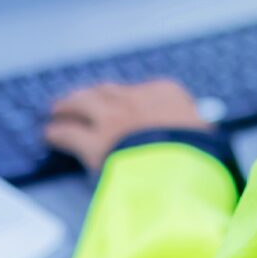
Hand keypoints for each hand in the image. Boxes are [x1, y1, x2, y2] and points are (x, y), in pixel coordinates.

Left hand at [45, 79, 210, 172]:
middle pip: (105, 92)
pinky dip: (57, 132)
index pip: (139, 91)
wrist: (184, 166)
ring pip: (82, 103)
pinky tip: (49, 134)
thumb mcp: (207, 139)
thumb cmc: (202, 156)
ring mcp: (113, 117)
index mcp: (167, 93)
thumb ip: (192, 136)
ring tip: (57, 109)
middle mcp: (136, 99)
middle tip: (77, 99)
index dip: (122, 98)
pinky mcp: (94, 141)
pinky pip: (69, 133)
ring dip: (67, 105)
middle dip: (90, 95)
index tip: (114, 100)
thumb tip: (198, 148)